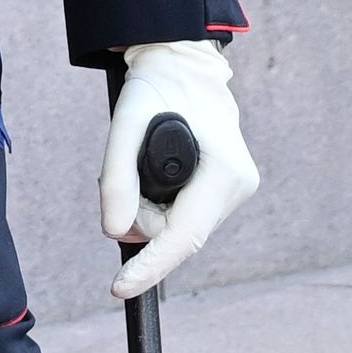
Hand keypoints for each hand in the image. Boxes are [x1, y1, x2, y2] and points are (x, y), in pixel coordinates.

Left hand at [101, 38, 257, 300]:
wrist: (182, 64)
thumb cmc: (156, 87)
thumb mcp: (125, 125)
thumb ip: (117, 179)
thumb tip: (114, 231)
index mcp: (223, 172)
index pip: (184, 237)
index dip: (151, 266)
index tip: (120, 288)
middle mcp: (237, 186)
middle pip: (177, 236)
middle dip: (141, 218)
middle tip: (125, 171)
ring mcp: (236, 189)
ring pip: (179, 229)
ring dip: (150, 209)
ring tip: (142, 163)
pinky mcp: (227, 190)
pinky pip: (184, 217)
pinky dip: (161, 205)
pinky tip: (157, 174)